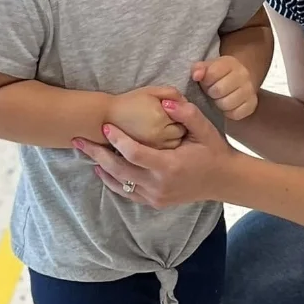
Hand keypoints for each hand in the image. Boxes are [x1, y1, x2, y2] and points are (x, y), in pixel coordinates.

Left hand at [74, 97, 235, 208]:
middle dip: (97, 154)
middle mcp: (159, 185)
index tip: (106, 126)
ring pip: (119, 184)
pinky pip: (127, 193)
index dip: (118, 140)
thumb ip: (187, 114)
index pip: (135, 153)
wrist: (224, 180)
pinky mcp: (155, 202)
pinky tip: (102, 169)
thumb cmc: (214, 151)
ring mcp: (156, 197)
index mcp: (170, 166)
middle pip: (119, 170)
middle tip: (79, 140)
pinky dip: (112, 181)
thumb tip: (166, 101)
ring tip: (85, 151)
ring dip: (100, 167)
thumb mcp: (205, 130)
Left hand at [192, 56, 256, 120]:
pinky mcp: (252, 105)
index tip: (206, 81)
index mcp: (230, 63)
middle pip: (218, 90)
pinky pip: (235, 114)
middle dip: (212, 93)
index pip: (211, 73)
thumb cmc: (219, 75)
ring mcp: (250, 90)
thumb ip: (198, 68)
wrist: (240, 81)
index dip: (205, 80)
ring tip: (220, 98)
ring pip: (226, 104)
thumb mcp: (207, 67)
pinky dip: (229, 112)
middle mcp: (243, 75)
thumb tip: (196, 75)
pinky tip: (228, 105)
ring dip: (219, 104)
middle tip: (213, 91)